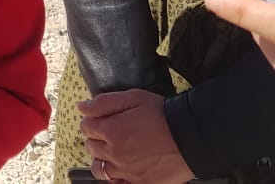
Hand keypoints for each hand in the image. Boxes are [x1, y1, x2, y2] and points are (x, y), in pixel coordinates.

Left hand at [77, 90, 191, 183]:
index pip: (86, 127)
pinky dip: (115, 178)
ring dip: (102, 159)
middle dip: (97, 138)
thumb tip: (82, 107)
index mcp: (112, 130)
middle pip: (91, 147)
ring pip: (100, 168)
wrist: (192, 137)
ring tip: (114, 152)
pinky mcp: (140, 183)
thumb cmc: (164, 116)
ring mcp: (127, 171)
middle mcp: (115, 153)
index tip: (100, 120)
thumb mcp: (134, 98)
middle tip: (110, 133)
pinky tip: (121, 170)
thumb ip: (104, 102)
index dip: (92, 121)